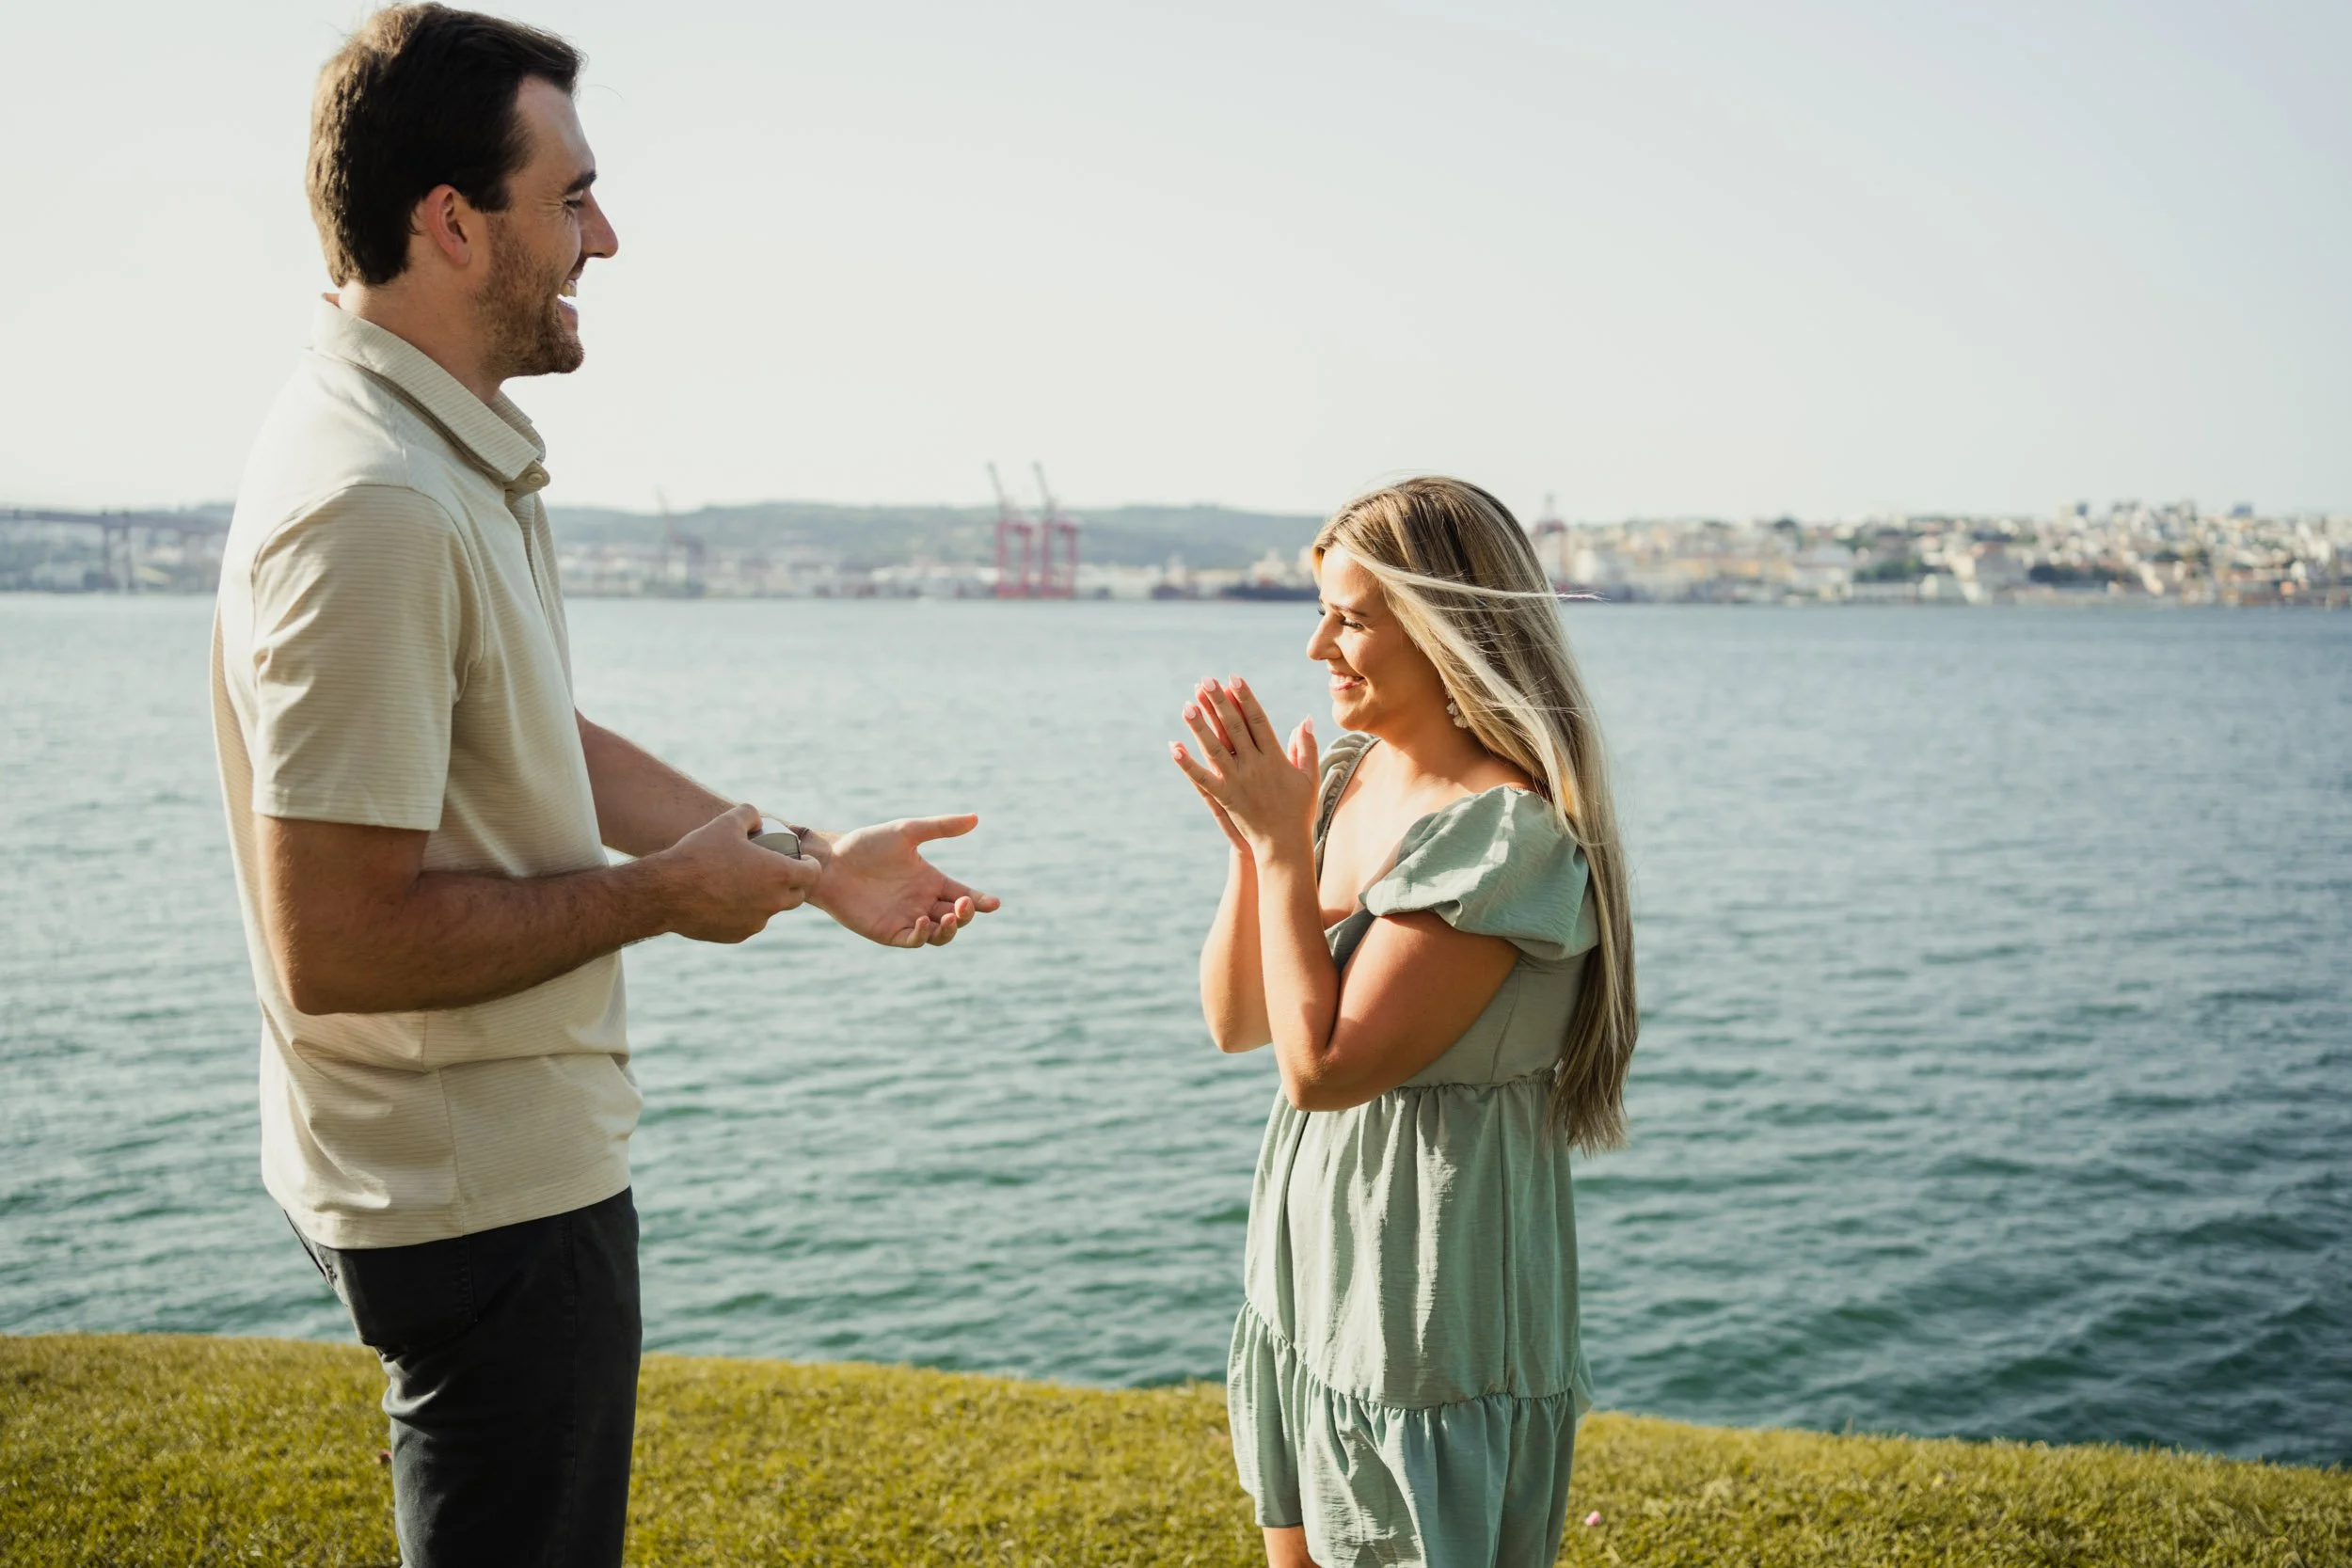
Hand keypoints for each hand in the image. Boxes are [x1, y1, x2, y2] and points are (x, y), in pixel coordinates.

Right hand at [658, 803, 821, 943]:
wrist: (666, 892)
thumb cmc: (699, 854)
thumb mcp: (726, 822)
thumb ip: (749, 814)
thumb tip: (757, 819)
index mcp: (778, 874)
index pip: (812, 873)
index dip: (810, 864)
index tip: (803, 860)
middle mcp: (772, 902)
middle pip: (797, 895)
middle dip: (793, 883)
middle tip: (779, 872)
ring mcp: (755, 922)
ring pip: (771, 910)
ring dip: (767, 899)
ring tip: (748, 884)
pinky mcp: (737, 936)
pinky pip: (749, 922)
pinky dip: (745, 912)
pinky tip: (728, 900)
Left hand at [811, 814, 1001, 948]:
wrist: (830, 863)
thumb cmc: (866, 845)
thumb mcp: (907, 832)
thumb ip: (941, 827)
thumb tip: (975, 818)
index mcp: (931, 881)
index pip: (963, 895)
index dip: (981, 901)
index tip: (994, 904)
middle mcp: (923, 902)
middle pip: (957, 917)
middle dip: (966, 914)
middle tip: (964, 906)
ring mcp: (907, 919)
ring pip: (940, 934)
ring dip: (950, 929)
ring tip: (949, 917)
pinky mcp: (889, 933)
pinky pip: (914, 941)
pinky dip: (923, 935)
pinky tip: (922, 920)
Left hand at [1170, 677, 1318, 860]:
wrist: (1284, 844)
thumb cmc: (1299, 810)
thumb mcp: (1309, 777)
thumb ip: (1306, 747)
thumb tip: (1304, 719)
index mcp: (1276, 758)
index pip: (1258, 720)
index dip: (1245, 698)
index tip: (1234, 678)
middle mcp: (1256, 766)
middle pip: (1234, 728)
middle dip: (1219, 702)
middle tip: (1205, 681)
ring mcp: (1238, 782)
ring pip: (1216, 748)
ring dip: (1200, 727)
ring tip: (1187, 705)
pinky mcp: (1225, 797)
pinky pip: (1203, 778)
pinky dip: (1187, 763)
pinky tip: (1174, 747)